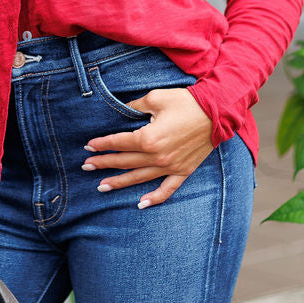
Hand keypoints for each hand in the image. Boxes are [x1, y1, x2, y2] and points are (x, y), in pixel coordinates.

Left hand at [81, 87, 216, 207]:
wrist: (217, 111)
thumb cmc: (186, 101)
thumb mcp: (155, 98)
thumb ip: (135, 106)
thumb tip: (123, 111)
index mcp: (148, 138)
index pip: (118, 143)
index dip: (101, 144)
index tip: (87, 147)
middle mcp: (157, 156)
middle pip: (124, 161)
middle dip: (103, 163)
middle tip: (86, 167)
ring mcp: (171, 166)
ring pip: (139, 177)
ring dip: (119, 182)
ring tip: (102, 187)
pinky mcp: (183, 170)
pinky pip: (167, 189)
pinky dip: (154, 198)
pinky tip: (140, 204)